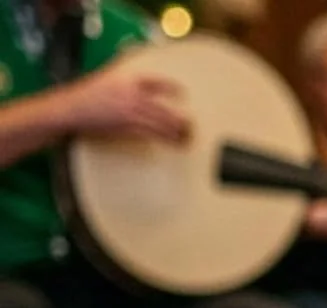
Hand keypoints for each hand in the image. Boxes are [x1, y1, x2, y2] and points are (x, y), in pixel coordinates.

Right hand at [65, 66, 188, 142]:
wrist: (70, 109)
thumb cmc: (86, 97)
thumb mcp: (105, 81)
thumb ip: (124, 83)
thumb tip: (140, 89)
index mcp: (126, 80)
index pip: (155, 82)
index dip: (171, 87)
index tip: (183, 92)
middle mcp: (131, 94)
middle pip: (163, 108)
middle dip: (180, 119)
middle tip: (191, 126)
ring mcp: (130, 111)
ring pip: (161, 123)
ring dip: (177, 132)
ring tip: (187, 138)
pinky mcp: (127, 126)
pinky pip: (153, 134)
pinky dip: (166, 139)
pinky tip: (174, 143)